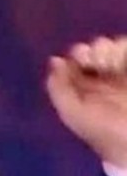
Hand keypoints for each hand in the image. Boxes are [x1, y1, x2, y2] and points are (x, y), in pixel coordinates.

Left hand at [46, 36, 126, 168]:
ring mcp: (123, 74)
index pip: (79, 57)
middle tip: (100, 62)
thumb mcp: (73, 113)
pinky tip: (122, 61)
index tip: (82, 58)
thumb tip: (55, 59)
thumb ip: (58, 87)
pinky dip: (125, 48)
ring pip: (116, 46)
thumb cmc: (103, 130)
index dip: (79, 53)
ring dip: (112, 48)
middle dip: (97, 49)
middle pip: (98, 47)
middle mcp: (106, 77)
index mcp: (85, 85)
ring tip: (113, 64)